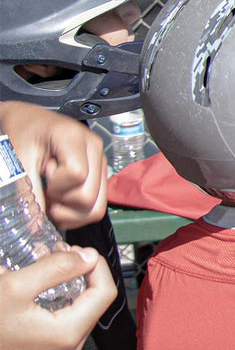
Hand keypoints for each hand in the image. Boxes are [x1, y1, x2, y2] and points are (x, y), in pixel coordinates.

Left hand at [0, 101, 106, 229]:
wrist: (28, 122)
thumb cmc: (21, 134)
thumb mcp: (18, 160)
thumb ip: (27, 191)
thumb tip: (35, 227)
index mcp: (74, 137)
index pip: (76, 175)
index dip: (55, 186)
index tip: (42, 175)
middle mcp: (95, 149)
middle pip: (89, 197)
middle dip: (62, 203)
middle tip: (46, 189)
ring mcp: (100, 162)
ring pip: (96, 207)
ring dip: (69, 211)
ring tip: (53, 194)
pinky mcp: (99, 173)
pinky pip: (96, 206)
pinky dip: (75, 211)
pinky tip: (60, 196)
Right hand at [1, 248, 117, 349]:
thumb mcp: (16, 287)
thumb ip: (57, 269)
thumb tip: (89, 256)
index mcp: (68, 334)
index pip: (105, 292)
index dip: (96, 265)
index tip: (76, 250)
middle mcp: (69, 348)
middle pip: (94, 301)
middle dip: (81, 272)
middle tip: (60, 253)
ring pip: (79, 309)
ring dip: (69, 283)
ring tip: (49, 263)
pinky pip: (63, 319)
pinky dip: (57, 298)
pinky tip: (40, 284)